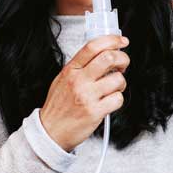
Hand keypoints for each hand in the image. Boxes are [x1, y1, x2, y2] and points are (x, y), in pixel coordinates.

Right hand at [38, 34, 129, 151]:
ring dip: (121, 83)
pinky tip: (109, 101)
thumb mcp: (62, 80)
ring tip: (113, 88)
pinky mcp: (95, 112)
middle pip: (109, 58)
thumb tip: (103, 53)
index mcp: (71, 70)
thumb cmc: (58, 106)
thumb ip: (80, 67)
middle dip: (122, 59)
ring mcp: (87, 96)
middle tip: (123, 64)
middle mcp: (79, 81)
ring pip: (118, 79)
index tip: (122, 41)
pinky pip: (118, 99)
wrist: (50, 131)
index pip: (93, 46)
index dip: (112, 40)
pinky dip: (117, 99)